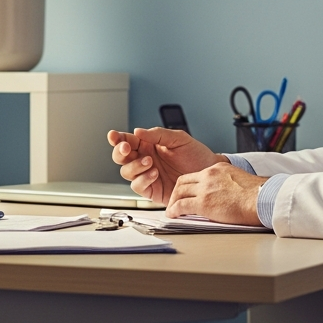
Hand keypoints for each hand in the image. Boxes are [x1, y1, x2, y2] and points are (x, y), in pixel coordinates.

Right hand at [107, 127, 227, 204]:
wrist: (209, 174)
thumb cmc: (197, 155)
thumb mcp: (179, 139)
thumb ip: (157, 134)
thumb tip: (137, 132)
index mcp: (148, 145)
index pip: (127, 140)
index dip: (117, 138)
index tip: (113, 136)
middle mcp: (145, 160)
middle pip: (121, 157)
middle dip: (120, 152)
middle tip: (127, 148)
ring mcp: (147, 175)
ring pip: (126, 172)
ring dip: (134, 165)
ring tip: (150, 161)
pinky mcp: (152, 190)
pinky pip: (138, 186)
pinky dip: (142, 179)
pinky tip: (153, 173)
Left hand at [167, 163, 266, 225]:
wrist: (262, 199)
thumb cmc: (258, 194)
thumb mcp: (240, 180)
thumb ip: (228, 183)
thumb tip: (227, 193)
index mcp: (218, 168)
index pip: (196, 175)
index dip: (188, 184)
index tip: (186, 191)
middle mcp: (209, 175)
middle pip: (183, 181)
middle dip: (176, 191)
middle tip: (174, 200)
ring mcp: (205, 188)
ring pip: (179, 192)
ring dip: (173, 201)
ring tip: (172, 209)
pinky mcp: (204, 203)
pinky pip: (181, 206)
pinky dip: (174, 210)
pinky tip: (172, 215)